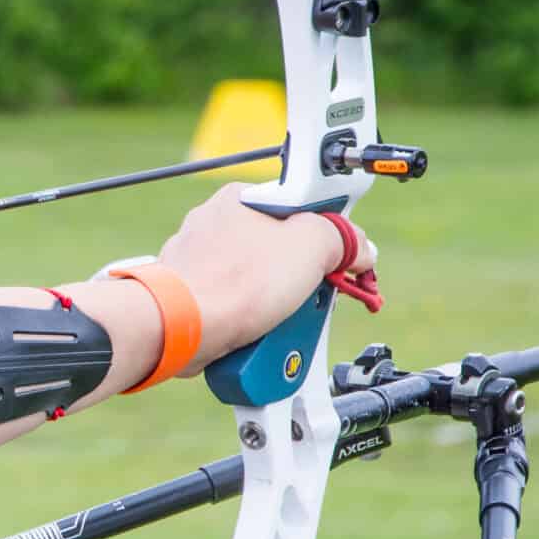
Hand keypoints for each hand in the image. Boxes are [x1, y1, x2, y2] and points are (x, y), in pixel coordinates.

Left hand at [155, 185, 377, 366]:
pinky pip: (234, 309)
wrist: (180, 328)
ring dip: (279, 309)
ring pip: (258, 284)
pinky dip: (250, 326)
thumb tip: (358, 248)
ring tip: (282, 326)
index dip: (326, 238)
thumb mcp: (311, 244)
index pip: (299, 210)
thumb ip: (342, 238)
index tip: (339, 262)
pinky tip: (257, 338)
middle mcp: (214, 225)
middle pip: (279, 251)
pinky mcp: (191, 297)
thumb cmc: (235, 282)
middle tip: (312, 301)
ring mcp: (199, 262)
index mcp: (241, 199)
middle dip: (301, 281)